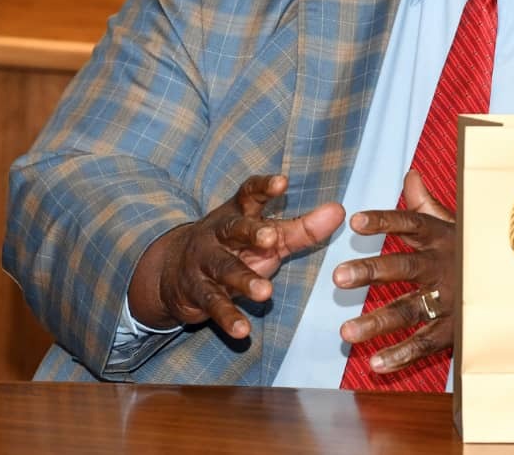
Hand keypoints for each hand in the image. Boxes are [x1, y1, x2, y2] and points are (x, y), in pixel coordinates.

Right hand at [128, 174, 344, 338]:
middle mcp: (218, 234)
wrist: (174, 271)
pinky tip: (243, 331)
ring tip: (266, 293)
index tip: (282, 182)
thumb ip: (303, 227)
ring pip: (224, 269)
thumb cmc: (237, 247)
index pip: (249, 194)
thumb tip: (339, 210)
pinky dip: (228, 318)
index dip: (264, 187)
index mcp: (237, 213)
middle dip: (251, 232)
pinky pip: (214, 305)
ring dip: (244, 281)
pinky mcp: (198, 292)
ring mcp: (205, 262)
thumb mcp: (268, 236)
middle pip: (234, 229)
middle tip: (272, 238)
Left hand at [333, 169, 454, 372]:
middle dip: (371, 271)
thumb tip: (410, 175)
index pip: (411, 224)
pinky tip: (374, 364)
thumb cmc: (476, 249)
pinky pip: (427, 343)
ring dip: (378, 321)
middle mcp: (445, 266)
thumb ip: (427, 205)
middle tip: (337, 277)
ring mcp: (451, 299)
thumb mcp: (456, 224)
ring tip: (345, 333)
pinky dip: (402, 355)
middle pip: (405, 266)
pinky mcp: (457, 329)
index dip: (384, 222)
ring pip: (411, 309)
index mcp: (442, 236)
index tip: (355, 222)